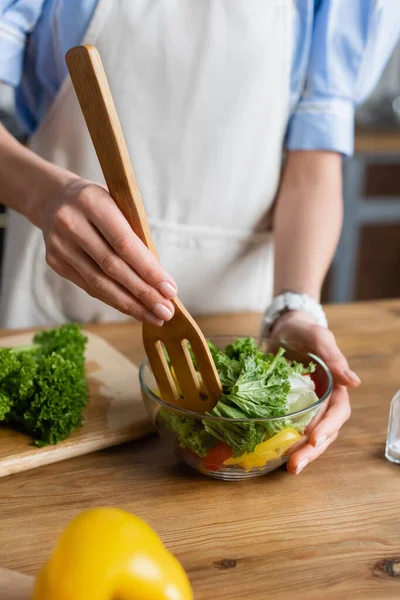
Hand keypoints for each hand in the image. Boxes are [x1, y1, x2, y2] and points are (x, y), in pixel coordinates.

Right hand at [37, 177, 176, 325]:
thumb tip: (160, 278)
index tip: (170, 290)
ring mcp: (59, 244)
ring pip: (99, 283)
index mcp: (92, 202)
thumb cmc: (99, 204)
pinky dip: (113, 300)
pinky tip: (133, 309)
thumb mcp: (119, 205)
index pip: (125, 244)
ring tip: (153, 316)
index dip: (149, 270)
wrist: (53, 199)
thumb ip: (136, 235)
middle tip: (165, 311)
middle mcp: (71, 223)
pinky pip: (89, 286)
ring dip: (130, 304)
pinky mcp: (54, 262)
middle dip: (143, 293)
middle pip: (112, 267)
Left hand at [268, 311, 360, 474]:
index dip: (328, 428)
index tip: (315, 440)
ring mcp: (305, 407)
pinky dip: (283, 442)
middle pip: (323, 432)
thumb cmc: (304, 331)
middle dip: (312, 451)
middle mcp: (322, 401)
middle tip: (295, 466)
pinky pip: (288, 428)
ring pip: (307, 435)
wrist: (283, 328)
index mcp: (335, 388)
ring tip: (288, 468)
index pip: (337, 413)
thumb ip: (334, 357)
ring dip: (300, 453)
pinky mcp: (287, 409)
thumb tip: (355, 382)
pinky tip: (272, 454)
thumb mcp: (319, 338)